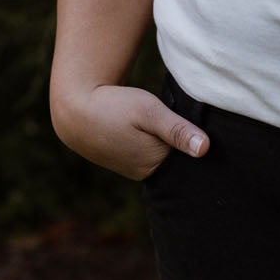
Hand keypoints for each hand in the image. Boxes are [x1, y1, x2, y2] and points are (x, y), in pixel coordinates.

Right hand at [51, 83, 209, 180]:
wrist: (74, 109)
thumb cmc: (113, 107)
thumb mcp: (149, 112)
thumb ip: (177, 130)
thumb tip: (206, 149)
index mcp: (155, 165)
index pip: (190, 158)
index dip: (196, 140)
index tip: (198, 121)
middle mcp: (145, 172)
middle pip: (176, 158)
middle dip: (184, 142)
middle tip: (181, 113)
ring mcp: (133, 168)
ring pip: (162, 154)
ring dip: (167, 140)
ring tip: (161, 120)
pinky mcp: (125, 159)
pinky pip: (149, 152)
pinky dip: (154, 140)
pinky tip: (150, 126)